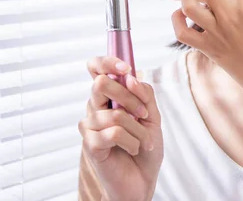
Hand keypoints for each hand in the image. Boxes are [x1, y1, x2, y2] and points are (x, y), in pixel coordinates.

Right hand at [78, 57, 162, 200]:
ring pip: (114, 114)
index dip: (107, 62)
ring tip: (143, 142)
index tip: (126, 68)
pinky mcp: (90, 144)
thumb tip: (130, 77)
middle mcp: (96, 107)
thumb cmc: (145, 146)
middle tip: (144, 114)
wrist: (143, 179)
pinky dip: (132, 142)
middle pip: (101, 84)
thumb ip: (144, 94)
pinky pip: (114, 133)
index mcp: (109, 96)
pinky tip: (133, 149)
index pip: (96, 68)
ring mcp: (90, 126)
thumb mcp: (152, 116)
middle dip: (128, 97)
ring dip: (138, 129)